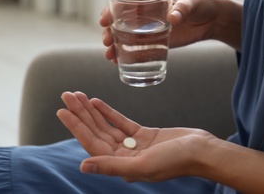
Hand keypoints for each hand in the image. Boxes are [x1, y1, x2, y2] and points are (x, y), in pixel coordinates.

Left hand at [57, 91, 215, 181]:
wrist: (201, 150)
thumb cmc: (175, 160)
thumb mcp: (142, 165)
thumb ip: (111, 165)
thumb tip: (83, 167)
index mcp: (120, 166)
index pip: (91, 143)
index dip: (76, 126)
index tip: (62, 111)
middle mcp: (123, 156)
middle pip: (96, 132)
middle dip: (80, 114)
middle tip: (67, 96)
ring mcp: (133, 145)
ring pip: (106, 125)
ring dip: (92, 111)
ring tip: (78, 95)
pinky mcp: (143, 135)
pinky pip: (120, 122)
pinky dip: (108, 112)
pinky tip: (97, 102)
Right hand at [100, 0, 241, 61]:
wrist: (211, 21)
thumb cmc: (201, 5)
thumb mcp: (193, 3)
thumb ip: (183, 8)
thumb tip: (172, 17)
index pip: (125, 2)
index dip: (111, 10)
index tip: (104, 20)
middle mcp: (145, 13)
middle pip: (120, 21)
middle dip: (109, 31)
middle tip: (106, 41)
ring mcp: (148, 28)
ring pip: (125, 35)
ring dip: (114, 44)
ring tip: (109, 56)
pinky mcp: (155, 41)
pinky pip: (137, 47)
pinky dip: (127, 54)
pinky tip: (119, 62)